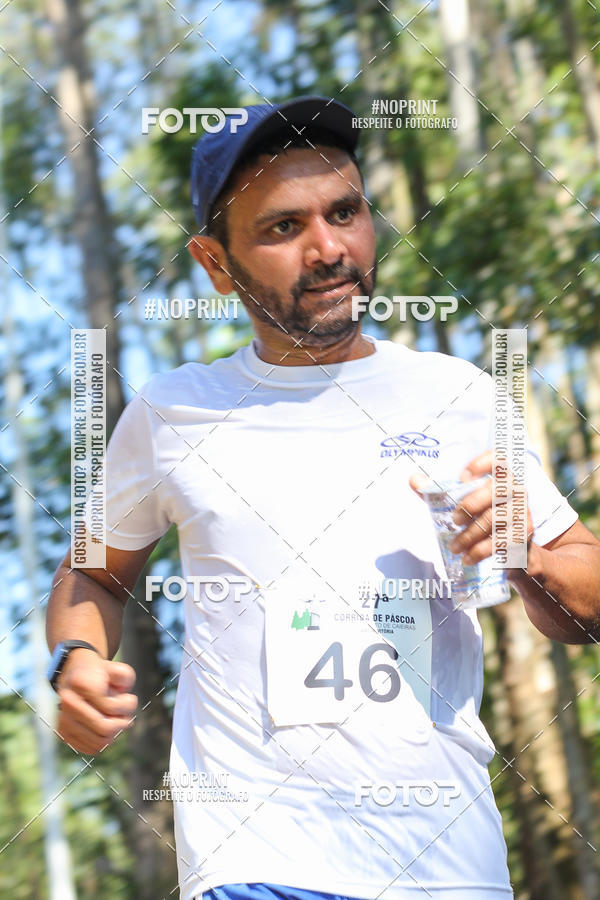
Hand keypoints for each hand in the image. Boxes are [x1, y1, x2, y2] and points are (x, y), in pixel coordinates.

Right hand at [56, 648, 137, 754]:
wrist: (77, 676)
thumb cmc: (102, 675)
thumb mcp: (119, 669)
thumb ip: (125, 677)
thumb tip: (123, 698)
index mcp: (80, 683)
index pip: (110, 707)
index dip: (127, 705)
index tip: (129, 697)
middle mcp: (67, 702)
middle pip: (105, 729)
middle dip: (122, 723)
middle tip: (126, 715)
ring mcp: (63, 719)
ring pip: (99, 742)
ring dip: (115, 733)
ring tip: (116, 719)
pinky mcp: (64, 734)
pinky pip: (92, 749)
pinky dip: (105, 740)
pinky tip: (106, 726)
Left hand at [409, 450, 534, 573]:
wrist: (514, 551)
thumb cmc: (483, 518)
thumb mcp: (462, 503)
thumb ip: (438, 491)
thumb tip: (413, 479)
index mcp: (501, 476)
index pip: (498, 458)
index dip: (481, 463)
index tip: (462, 476)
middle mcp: (517, 489)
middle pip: (494, 490)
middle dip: (470, 505)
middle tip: (453, 520)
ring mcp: (522, 511)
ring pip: (494, 519)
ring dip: (469, 535)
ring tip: (454, 548)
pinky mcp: (524, 534)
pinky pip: (500, 542)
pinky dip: (480, 552)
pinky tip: (467, 559)